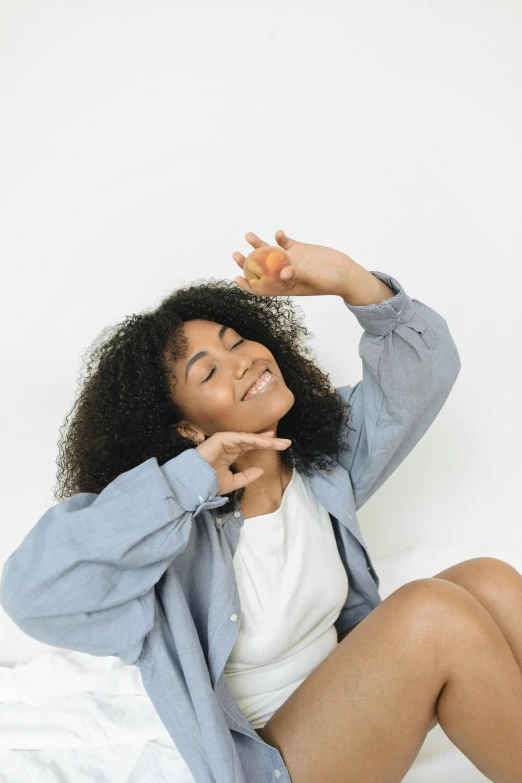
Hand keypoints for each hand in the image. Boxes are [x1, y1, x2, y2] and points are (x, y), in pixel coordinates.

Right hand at [194, 430, 291, 495]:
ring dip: (266, 440)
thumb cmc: (209, 483)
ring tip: (280, 443)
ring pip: (250, 438)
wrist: (195, 483)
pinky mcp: (223, 438)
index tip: (281, 447)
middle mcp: (230, 445)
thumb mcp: (232, 482)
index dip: (265, 446)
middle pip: (254, 441)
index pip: (251, 447)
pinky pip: (242, 437)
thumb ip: (246, 476)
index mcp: (231, 453)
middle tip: (286, 443)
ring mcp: (226, 440)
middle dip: (271, 442)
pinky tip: (267, 443)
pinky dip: (255, 440)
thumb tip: (260, 471)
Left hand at [232, 230, 359, 296]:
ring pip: (270, 253)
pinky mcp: (300, 249)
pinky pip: (285, 242)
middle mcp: (285, 273)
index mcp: (286, 286)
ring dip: (259, 245)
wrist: (348, 272)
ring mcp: (292, 260)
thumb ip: (299, 275)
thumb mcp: (315, 280)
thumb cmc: (333, 282)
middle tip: (236, 254)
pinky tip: (278, 233)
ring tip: (249, 235)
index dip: (248, 284)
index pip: (263, 288)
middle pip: (261, 269)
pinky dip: (280, 237)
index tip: (237, 277)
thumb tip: (283, 274)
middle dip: (247, 262)